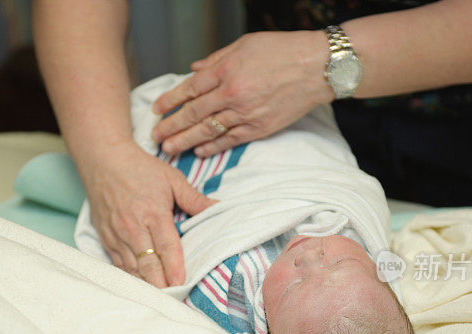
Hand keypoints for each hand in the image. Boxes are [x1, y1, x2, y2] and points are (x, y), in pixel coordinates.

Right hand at [80, 142, 216, 287]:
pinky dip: (130, 277)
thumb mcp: (172, 179)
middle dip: (161, 284)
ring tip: (159, 300)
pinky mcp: (105, 238)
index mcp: (153, 213)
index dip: (174, 268)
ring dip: (146, 285)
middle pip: (148, 264)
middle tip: (173, 300)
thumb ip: (195, 199)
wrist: (102, 159)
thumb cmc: (140, 169)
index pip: (166, 247)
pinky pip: (118, 264)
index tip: (182, 284)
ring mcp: (117, 235)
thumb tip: (219, 207)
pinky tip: (140, 288)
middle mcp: (133, 227)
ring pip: (132, 268)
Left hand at [150, 31, 334, 156]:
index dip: (171, 100)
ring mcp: (245, 113)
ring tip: (169, 149)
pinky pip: (230, 140)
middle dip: (171, 126)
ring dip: (186, 141)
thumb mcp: (244, 45)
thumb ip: (216, 59)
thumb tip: (194, 69)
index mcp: (226, 70)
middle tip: (155, 137)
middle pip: (194, 114)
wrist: (316, 68)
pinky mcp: (259, 128)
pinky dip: (213, 147)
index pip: (190, 88)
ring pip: (208, 131)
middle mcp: (232, 94)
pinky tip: (199, 151)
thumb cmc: (282, 51)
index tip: (157, 109)